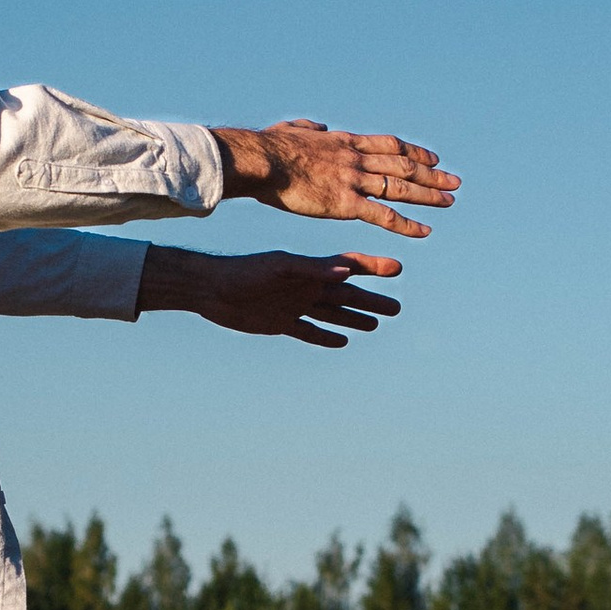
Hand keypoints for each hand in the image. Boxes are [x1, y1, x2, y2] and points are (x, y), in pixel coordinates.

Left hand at [138, 246, 404, 347]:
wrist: (211, 289)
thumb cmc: (244, 272)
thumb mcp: (280, 268)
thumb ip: (311, 269)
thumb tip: (345, 271)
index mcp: (311, 271)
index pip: (350, 267)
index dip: (374, 267)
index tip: (399, 268)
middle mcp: (307, 288)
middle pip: (348, 295)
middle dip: (372, 300)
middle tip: (397, 308)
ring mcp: (296, 306)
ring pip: (333, 314)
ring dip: (355, 318)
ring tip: (376, 324)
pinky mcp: (281, 323)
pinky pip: (310, 332)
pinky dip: (326, 337)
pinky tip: (341, 341)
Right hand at [211, 118, 459, 239]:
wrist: (261, 160)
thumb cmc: (268, 147)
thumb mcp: (292, 129)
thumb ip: (310, 128)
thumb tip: (320, 126)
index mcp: (345, 142)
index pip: (390, 146)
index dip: (414, 153)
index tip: (433, 158)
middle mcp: (356, 159)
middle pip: (404, 165)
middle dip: (432, 174)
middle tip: (455, 182)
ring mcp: (353, 180)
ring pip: (401, 187)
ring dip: (429, 195)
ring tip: (451, 201)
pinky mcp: (345, 204)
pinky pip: (383, 215)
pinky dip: (407, 224)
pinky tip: (425, 231)